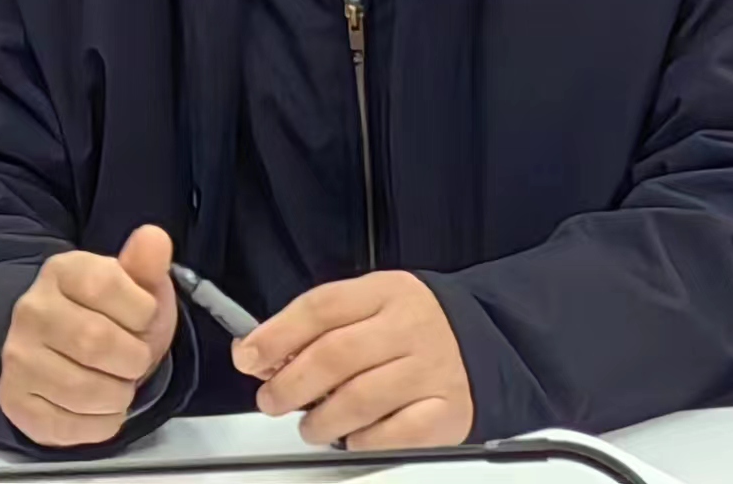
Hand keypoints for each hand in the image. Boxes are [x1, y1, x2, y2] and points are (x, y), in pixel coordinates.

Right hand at [0, 225, 178, 446]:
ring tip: (119, 385)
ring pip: (81, 389)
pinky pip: (66, 426)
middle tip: (135, 360)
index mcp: (62, 271)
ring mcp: (17, 357)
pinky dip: (99, 424)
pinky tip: (102, 408)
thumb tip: (153, 238)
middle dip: (133, 359)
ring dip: (118, 396)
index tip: (142, 319)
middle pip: (95, 342)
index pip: (107, 286)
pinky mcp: (14, 401)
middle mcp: (31, 310)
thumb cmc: (113, 316)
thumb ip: (146, 264)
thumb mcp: (136, 286)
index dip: (140, 311)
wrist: (68, 349)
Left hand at [233, 270, 471, 449]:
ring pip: (359, 400)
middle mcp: (410, 327)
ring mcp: (431, 370)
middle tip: (271, 399)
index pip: (322, 307)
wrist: (484, 341)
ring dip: (320, 420)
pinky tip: (353, 435)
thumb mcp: (369, 305)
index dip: (277, 334)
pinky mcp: (446, 412)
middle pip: (335, 355)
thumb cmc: (412, 326)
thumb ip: (316, 325)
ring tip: (310, 425)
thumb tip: (258, 354)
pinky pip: (392, 435)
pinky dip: (362, 440)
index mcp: (386, 292)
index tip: (249, 356)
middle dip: (289, 384)